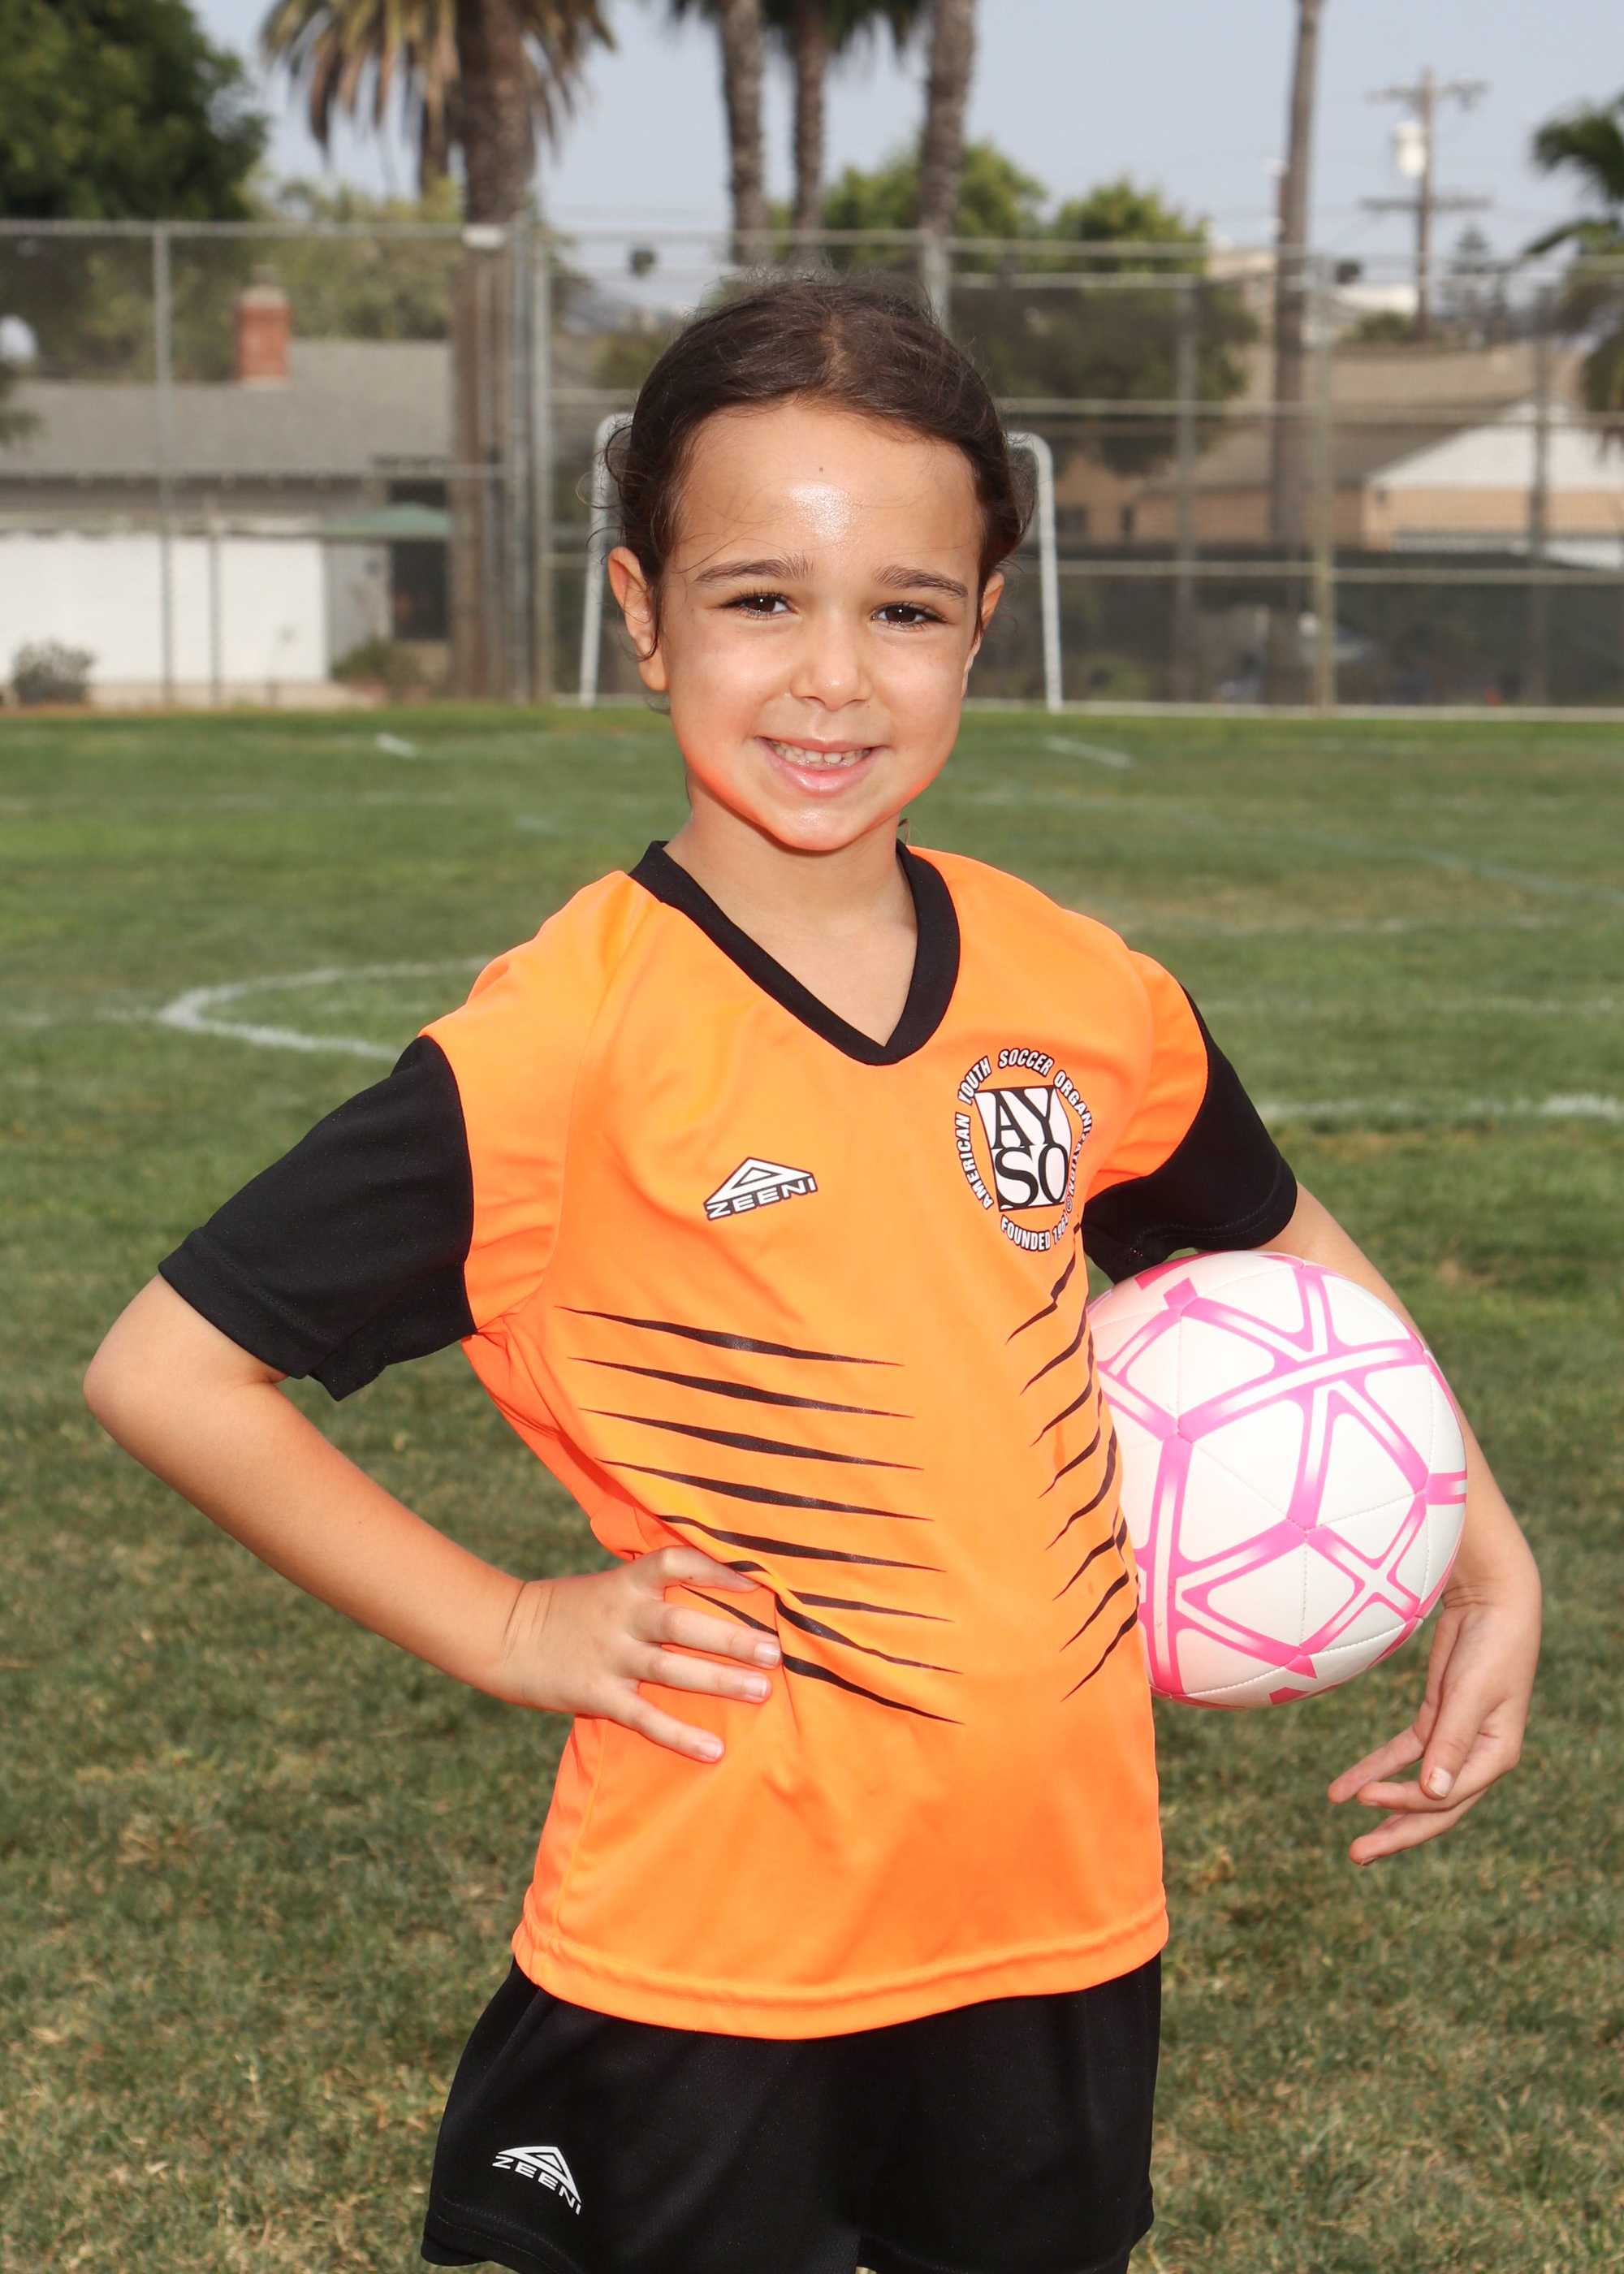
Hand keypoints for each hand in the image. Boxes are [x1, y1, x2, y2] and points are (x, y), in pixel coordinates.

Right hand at [495, 1546, 781, 1763]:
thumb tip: (714, 1583)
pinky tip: (714, 1750)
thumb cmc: (568, 1610)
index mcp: (625, 1582)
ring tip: (762, 1691)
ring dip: (719, 1680)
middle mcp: (621, 1616)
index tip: (757, 1580)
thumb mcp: (609, 1586)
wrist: (502, 1634)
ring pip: (670, 1668)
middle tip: (775, 1651)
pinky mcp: (596, 1694)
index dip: (715, 1568)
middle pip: (683, 1623)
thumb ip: (651, 1589)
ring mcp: (608, 1656)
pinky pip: (645, 1717)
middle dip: (732, 1637)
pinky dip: (680, 1735)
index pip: (675, 1561)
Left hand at [1327, 1565, 1540, 1864]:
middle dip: (1396, 1833)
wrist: (1491, 1602)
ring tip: (1352, 1842)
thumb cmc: (1490, 1646)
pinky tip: (1344, 1790)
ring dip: (1383, 1809)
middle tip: (1356, 1856)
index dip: (1406, 1803)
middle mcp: (1476, 1757)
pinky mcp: (1434, 1720)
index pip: (1446, 1798)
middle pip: (1433, 1808)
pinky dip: (1374, 1770)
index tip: (1365, 1797)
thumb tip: (1435, 1794)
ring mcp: (1454, 1740)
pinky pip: (1400, 1755)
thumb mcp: (1471, 1694)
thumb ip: (1452, 1742)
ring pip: (1415, 1787)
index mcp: (1494, 1757)